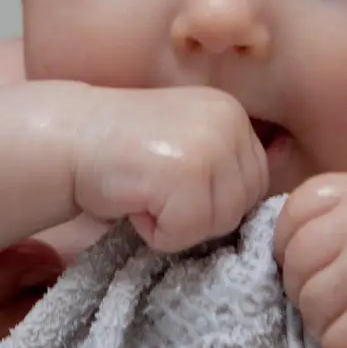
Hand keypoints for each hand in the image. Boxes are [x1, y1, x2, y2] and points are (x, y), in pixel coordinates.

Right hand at [73, 86, 268, 252]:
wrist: (68, 138)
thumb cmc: (123, 150)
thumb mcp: (186, 142)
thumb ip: (226, 163)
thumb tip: (278, 193)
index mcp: (232, 114)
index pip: (256, 183)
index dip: (213, 198)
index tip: (172, 181)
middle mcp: (229, 122)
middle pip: (242, 207)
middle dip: (198, 214)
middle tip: (154, 189)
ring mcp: (210, 145)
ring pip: (218, 223)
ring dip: (176, 225)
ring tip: (144, 192)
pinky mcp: (186, 173)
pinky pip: (186, 233)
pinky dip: (155, 232)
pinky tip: (132, 201)